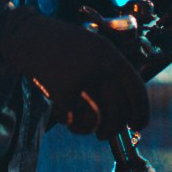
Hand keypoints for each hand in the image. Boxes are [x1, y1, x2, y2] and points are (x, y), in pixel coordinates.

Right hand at [0, 7, 148, 137]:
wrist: (30, 36)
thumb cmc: (63, 44)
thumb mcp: (94, 47)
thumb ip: (111, 68)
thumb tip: (127, 104)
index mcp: (112, 56)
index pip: (138, 90)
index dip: (142, 112)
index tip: (138, 124)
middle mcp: (101, 68)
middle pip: (120, 110)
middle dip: (115, 128)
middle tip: (106, 134)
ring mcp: (83, 80)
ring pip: (100, 119)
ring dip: (95, 130)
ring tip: (86, 129)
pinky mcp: (63, 91)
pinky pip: (74, 119)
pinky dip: (69, 122)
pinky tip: (63, 115)